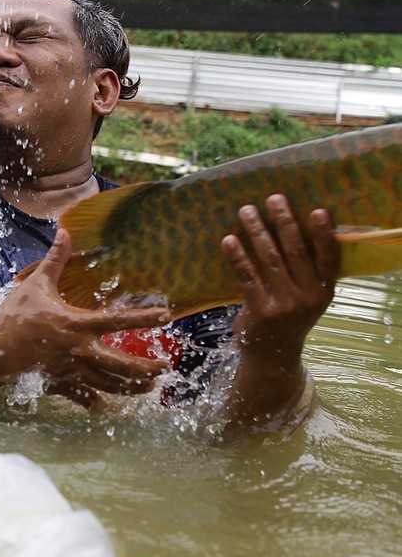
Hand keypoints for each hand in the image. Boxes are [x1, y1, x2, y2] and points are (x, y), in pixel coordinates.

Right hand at [0, 229, 171, 407]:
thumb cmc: (15, 316)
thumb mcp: (37, 284)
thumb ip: (55, 260)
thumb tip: (65, 231)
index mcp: (78, 324)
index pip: (119, 320)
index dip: (145, 317)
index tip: (167, 316)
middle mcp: (81, 351)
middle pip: (122, 365)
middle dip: (146, 368)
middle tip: (165, 368)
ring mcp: (72, 372)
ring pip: (109, 384)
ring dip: (131, 387)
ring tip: (148, 388)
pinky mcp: (61, 385)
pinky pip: (83, 399)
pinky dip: (97, 404)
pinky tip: (109, 409)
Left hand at [217, 194, 339, 429]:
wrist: (272, 357)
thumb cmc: (288, 319)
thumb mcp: (306, 299)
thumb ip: (304, 273)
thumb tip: (287, 228)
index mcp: (324, 291)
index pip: (328, 258)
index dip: (324, 234)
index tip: (316, 210)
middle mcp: (309, 298)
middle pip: (296, 252)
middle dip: (283, 222)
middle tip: (273, 198)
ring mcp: (286, 306)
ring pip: (270, 260)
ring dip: (258, 232)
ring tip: (246, 210)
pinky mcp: (261, 312)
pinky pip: (247, 277)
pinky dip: (238, 256)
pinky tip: (229, 240)